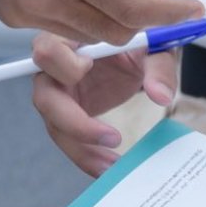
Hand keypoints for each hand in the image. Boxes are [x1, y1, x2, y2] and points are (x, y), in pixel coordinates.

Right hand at [0, 0, 201, 44]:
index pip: (133, 9)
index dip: (169, 14)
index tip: (193, 12)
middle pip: (115, 31)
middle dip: (142, 17)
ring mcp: (26, 13)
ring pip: (90, 33)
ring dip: (110, 14)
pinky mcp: (11, 18)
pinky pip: (62, 25)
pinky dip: (80, 11)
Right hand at [31, 25, 181, 175]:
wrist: (140, 54)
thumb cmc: (141, 42)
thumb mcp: (155, 48)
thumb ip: (159, 67)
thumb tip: (161, 95)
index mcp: (71, 40)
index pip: (49, 51)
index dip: (64, 64)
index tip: (89, 68)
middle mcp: (56, 68)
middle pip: (45, 98)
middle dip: (76, 124)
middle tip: (112, 138)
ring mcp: (59, 93)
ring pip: (56, 126)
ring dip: (82, 150)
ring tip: (112, 165)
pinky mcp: (68, 112)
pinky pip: (69, 138)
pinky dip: (87, 155)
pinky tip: (108, 166)